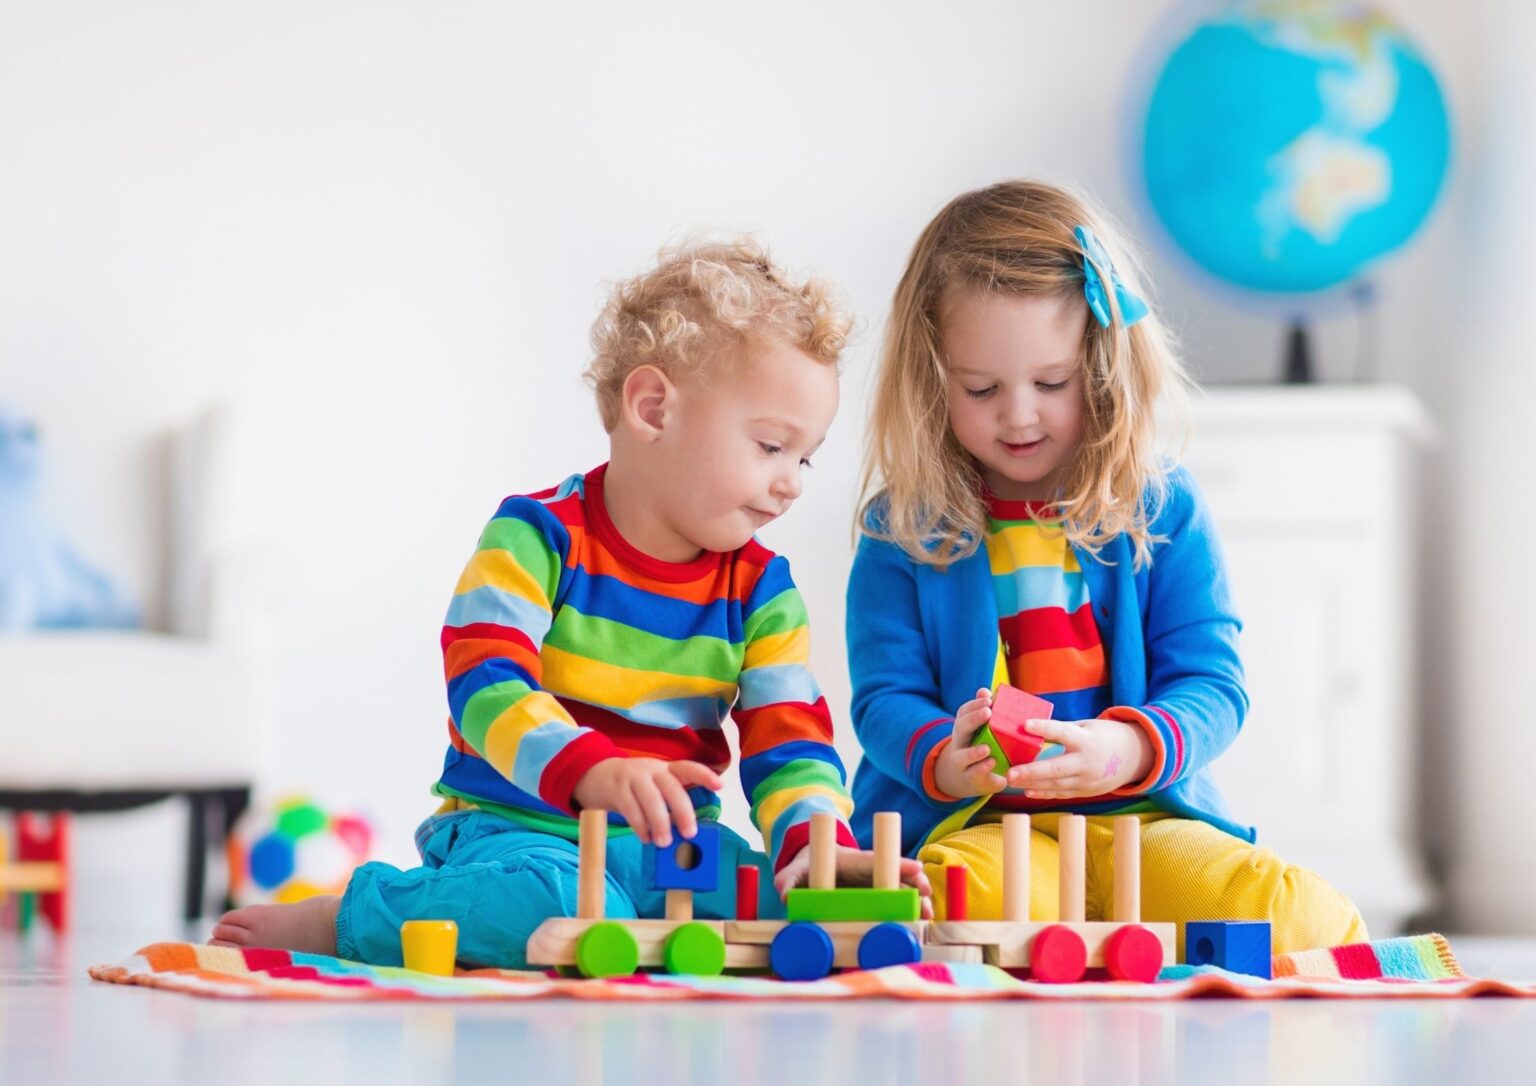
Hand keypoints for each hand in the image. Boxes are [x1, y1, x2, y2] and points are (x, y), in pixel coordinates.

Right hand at [571, 758, 722, 845]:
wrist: (594, 774)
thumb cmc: (633, 786)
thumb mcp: (653, 785)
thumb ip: (668, 801)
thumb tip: (687, 832)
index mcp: (665, 769)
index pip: (688, 768)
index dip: (704, 775)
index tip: (720, 786)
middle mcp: (652, 770)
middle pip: (672, 787)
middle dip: (683, 811)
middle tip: (690, 834)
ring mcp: (633, 777)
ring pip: (651, 799)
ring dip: (660, 822)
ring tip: (664, 842)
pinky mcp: (617, 789)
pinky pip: (631, 808)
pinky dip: (640, 826)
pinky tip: (645, 838)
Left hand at [773, 844, 934, 919]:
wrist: (818, 866)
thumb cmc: (810, 867)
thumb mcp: (797, 870)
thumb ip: (789, 879)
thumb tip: (784, 894)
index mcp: (856, 861)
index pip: (879, 860)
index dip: (898, 864)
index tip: (916, 867)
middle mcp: (873, 872)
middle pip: (900, 875)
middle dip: (916, 884)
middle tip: (926, 898)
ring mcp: (880, 886)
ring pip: (906, 891)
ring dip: (919, 902)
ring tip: (928, 917)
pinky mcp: (881, 900)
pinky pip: (901, 905)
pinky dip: (912, 914)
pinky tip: (921, 926)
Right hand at [932, 688, 1007, 798]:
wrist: (975, 776)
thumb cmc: (983, 745)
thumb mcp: (984, 729)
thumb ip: (984, 711)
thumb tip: (985, 691)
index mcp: (964, 727)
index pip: (964, 712)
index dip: (974, 704)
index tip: (988, 698)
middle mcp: (960, 743)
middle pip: (961, 728)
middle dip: (973, 720)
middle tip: (988, 712)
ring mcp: (963, 762)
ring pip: (961, 757)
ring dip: (973, 753)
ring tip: (986, 748)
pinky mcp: (972, 778)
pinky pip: (973, 774)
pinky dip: (981, 768)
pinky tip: (992, 762)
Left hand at [1004, 718, 1152, 799]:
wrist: (1134, 757)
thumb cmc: (1104, 736)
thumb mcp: (1086, 727)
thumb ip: (1062, 730)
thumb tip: (1030, 727)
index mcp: (1086, 739)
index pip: (1062, 732)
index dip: (1044, 728)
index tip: (1025, 724)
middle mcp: (1086, 762)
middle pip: (1056, 768)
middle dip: (1031, 771)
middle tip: (1010, 772)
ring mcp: (1087, 780)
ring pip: (1056, 785)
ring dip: (1032, 784)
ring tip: (1010, 780)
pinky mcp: (1087, 791)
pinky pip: (1062, 793)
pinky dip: (1044, 793)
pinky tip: (1027, 790)